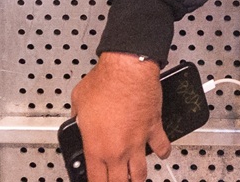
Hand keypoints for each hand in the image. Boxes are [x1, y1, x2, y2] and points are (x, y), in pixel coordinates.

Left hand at [71, 53, 169, 181]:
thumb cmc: (105, 81)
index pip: (96, 181)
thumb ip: (78, 116)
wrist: (128, 69)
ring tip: (134, 178)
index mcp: (96, 147)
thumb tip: (78, 118)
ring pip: (140, 175)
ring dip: (137, 178)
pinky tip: (159, 153)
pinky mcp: (154, 130)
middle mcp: (117, 150)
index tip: (98, 181)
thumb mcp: (79, 100)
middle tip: (116, 180)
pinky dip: (161, 153)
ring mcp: (137, 142)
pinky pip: (162, 149)